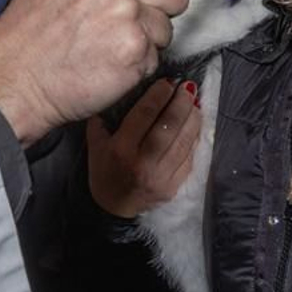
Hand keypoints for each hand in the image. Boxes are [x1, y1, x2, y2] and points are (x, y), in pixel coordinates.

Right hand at [0, 0, 190, 144]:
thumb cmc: (27, 36)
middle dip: (163, 8)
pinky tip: (107, 62)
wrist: (13, 81)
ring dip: (147, 39)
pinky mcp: (135, 48)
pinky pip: (156, 56)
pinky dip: (137, 64)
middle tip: (134, 21)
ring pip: (167, 26)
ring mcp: (127, 12)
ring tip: (108, 44)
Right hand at [87, 78, 200, 217]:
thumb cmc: (104, 172)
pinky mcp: (174, 186)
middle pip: (168, 127)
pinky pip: (189, 158)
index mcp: (121, 150)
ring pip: (184, 142)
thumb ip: (102, 120)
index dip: (158, 96)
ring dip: (192, 119)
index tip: (167, 82)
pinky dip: (194, 138)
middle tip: (187, 87)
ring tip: (196, 102)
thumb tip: (119, 93)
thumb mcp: (95, 145)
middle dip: (181, 103)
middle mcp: (143, 162)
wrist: (114, 209)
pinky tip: (195, 125)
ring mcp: (161, 176)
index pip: (144, 115)